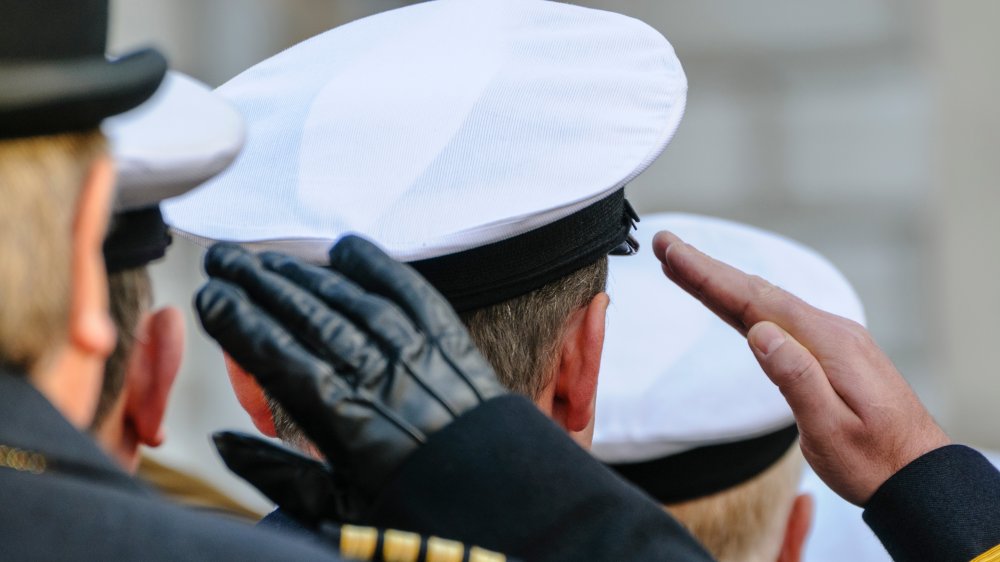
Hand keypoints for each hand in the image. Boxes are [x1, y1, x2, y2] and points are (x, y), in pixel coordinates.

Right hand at [195, 236, 505, 514]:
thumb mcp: (340, 510)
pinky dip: (378, 267)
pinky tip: (345, 248)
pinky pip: (411, 293)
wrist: (500, 500)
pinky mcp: (450, 341)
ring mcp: (419, 354)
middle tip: (225, 257)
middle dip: (262, 284)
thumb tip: (221, 443)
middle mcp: (383, 378)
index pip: (283, 360)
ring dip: (306, 275)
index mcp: (350, 424)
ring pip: (353, 300)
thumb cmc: (418, 508)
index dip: (243, 325)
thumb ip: (278, 474)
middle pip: (312, 318)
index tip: (211, 297)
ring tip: (268, 258)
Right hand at [652, 230, 950, 504]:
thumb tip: (759, 332)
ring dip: (723, 283)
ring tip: (684, 265)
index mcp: (827, 345)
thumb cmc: (874, 461)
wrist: (919, 475)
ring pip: (767, 303)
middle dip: (707, 269)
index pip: (755, 301)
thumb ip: (795, 377)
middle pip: (757, 292)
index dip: (709, 276)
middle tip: (665, 245)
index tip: (672, 252)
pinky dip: (747, 303)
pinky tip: (732, 301)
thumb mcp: (829, 429)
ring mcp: (833, 339)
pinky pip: (780, 317)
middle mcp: (830, 331)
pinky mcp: (831, 352)